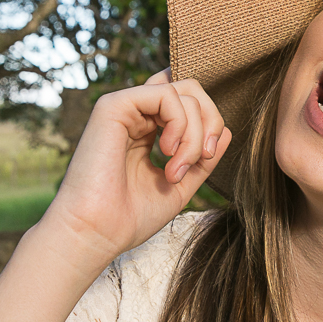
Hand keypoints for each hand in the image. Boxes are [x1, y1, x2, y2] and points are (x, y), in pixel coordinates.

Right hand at [42, 67, 231, 268]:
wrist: (96, 233)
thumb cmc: (130, 217)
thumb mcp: (180, 185)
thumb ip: (202, 159)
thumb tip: (226, 131)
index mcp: (147, 130)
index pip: (188, 101)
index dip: (209, 121)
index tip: (206, 158)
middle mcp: (136, 114)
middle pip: (191, 88)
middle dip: (210, 121)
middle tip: (202, 158)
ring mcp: (124, 107)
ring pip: (184, 90)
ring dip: (195, 132)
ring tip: (177, 168)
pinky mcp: (113, 105)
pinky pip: (166, 93)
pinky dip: (180, 123)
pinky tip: (168, 152)